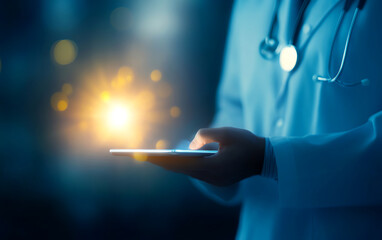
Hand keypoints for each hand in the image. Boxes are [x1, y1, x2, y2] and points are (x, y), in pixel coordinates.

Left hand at [146, 127, 264, 185]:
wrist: (266, 157)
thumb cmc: (247, 143)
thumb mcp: (225, 133)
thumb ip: (204, 135)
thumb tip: (191, 145)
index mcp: (213, 167)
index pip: (181, 164)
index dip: (163, 160)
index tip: (146, 156)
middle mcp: (212, 177)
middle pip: (182, 170)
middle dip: (163, 163)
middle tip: (143, 157)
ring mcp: (215, 180)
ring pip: (188, 172)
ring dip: (173, 166)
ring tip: (156, 158)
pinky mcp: (218, 179)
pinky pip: (197, 173)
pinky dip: (185, 167)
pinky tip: (176, 161)